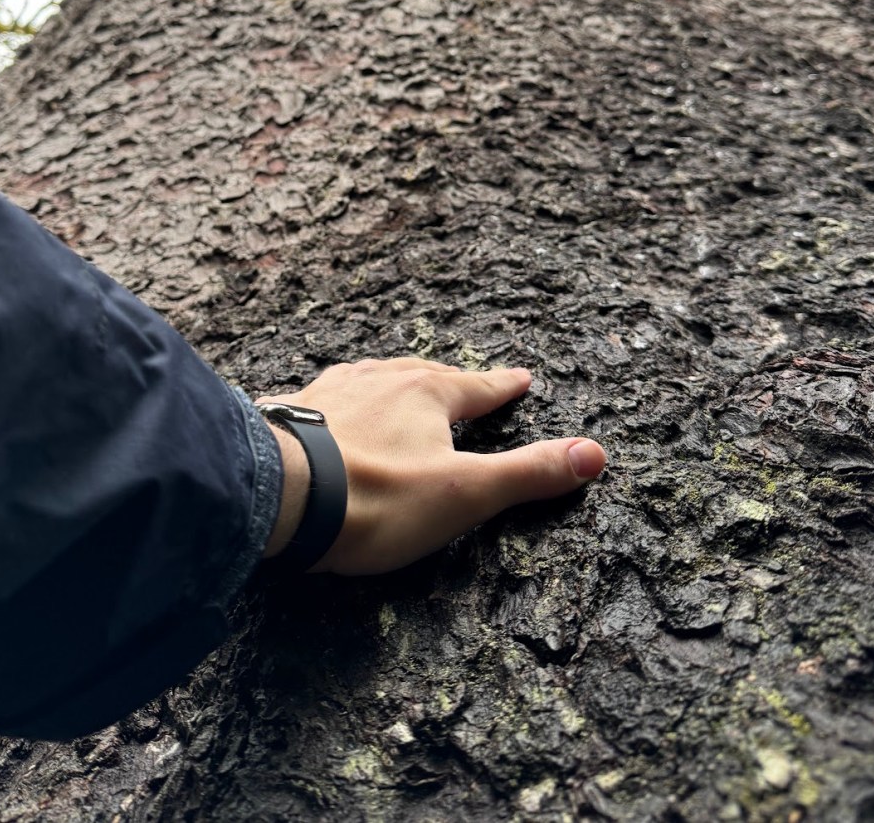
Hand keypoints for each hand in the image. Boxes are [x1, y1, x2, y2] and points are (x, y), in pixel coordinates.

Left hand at [259, 357, 606, 575]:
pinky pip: (328, 395)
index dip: (503, 386)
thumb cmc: (376, 499)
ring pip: (373, 376)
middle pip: (424, 374)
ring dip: (394, 379)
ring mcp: (331, 392)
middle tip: (465, 382)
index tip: (522, 377)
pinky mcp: (292, 411)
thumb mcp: (465, 493)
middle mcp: (379, 379)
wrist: (278, 497)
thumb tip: (595, 453)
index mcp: (425, 393)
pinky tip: (333, 404)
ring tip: (401, 382)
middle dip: (448, 380)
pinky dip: (344, 397)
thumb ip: (528, 473)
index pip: (477, 387)